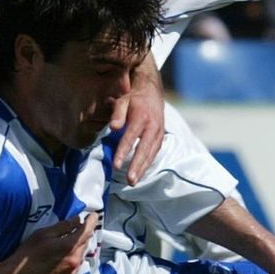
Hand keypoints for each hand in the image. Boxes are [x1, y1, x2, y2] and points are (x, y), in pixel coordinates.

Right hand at [0, 215, 98, 273]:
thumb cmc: (28, 255)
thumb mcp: (43, 234)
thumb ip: (63, 226)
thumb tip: (77, 220)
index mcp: (69, 247)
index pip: (87, 230)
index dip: (91, 221)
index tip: (92, 216)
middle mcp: (75, 261)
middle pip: (85, 243)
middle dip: (82, 234)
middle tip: (75, 228)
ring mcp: (72, 273)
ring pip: (81, 256)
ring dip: (77, 248)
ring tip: (65, 244)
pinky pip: (75, 266)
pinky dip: (72, 259)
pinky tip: (60, 258)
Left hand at [108, 62, 163, 183]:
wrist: (152, 92)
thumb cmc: (133, 98)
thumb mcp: (123, 101)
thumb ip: (117, 114)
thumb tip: (113, 128)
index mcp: (142, 117)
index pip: (131, 137)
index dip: (123, 152)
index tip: (116, 165)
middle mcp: (153, 126)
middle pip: (144, 149)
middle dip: (137, 166)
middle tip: (129, 180)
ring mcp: (159, 133)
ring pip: (151, 154)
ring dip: (143, 168)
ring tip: (133, 181)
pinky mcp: (160, 137)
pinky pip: (154, 152)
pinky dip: (147, 163)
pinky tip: (139, 173)